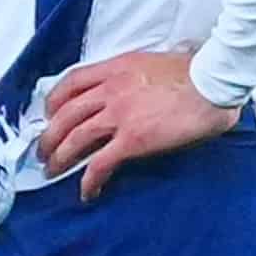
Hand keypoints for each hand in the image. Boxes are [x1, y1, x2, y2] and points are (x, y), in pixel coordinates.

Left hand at [37, 50, 239, 200]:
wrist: (212, 83)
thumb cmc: (195, 73)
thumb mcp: (153, 63)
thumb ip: (133, 76)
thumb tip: (132, 90)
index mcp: (116, 69)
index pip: (71, 81)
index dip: (54, 100)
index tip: (49, 113)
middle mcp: (110, 90)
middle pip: (64, 113)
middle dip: (49, 135)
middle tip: (43, 150)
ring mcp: (118, 115)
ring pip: (74, 138)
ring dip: (59, 157)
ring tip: (53, 171)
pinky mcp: (131, 139)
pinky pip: (100, 164)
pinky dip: (89, 180)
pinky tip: (87, 191)